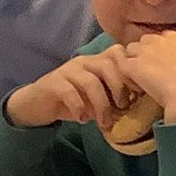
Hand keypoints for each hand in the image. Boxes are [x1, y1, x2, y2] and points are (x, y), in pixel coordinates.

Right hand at [6, 45, 138, 129]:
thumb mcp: (95, 98)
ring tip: (104, 122)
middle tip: (123, 108)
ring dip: (101, 104)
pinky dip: (79, 108)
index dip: (131, 70)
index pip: (118, 53)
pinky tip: (83, 120)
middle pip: (107, 64)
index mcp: (96, 61)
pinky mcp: (53, 83)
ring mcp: (67, 71)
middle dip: (119, 87)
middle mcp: (83, 62)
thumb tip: (137, 107)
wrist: (36, 105)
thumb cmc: (71, 102)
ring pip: (90, 81)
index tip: (140, 92)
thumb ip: (112, 97)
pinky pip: (70, 93)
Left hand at [121, 31, 175, 123]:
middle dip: (142, 55)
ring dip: (132, 64)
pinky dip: (127, 77)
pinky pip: (122, 66)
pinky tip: (136, 88)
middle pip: (142, 42)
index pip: (158, 38)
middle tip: (148, 73)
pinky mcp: (133, 64)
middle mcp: (158, 39)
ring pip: (129, 52)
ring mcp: (144, 51)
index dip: (156, 51)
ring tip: (140, 81)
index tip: (160, 65)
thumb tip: (175, 68)